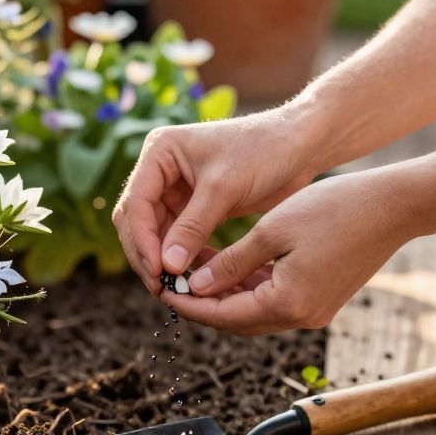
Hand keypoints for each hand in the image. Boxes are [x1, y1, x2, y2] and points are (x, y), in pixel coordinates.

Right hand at [112, 108, 320, 293]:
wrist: (299, 146)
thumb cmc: (263, 151)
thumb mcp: (223, 188)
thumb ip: (192, 227)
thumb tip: (167, 267)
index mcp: (159, 152)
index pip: (137, 202)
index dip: (142, 239)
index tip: (158, 271)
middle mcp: (160, 169)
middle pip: (137, 219)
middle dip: (145, 253)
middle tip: (160, 286)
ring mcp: (175, 189)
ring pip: (153, 232)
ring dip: (159, 259)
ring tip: (173, 288)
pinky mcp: (193, 206)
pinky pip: (175, 237)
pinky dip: (178, 256)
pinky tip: (188, 277)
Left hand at [162, 170, 419, 334]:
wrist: (393, 207)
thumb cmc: (335, 209)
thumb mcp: (272, 230)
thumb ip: (230, 263)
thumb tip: (194, 286)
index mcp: (287, 304)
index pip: (223, 315)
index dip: (188, 303)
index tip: (160, 287)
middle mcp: (302, 318)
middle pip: (236, 320)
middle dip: (201, 302)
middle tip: (170, 280)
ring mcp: (314, 311)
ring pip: (255, 311)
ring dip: (224, 293)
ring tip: (192, 268)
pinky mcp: (321, 299)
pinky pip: (274, 300)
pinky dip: (249, 286)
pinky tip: (227, 265)